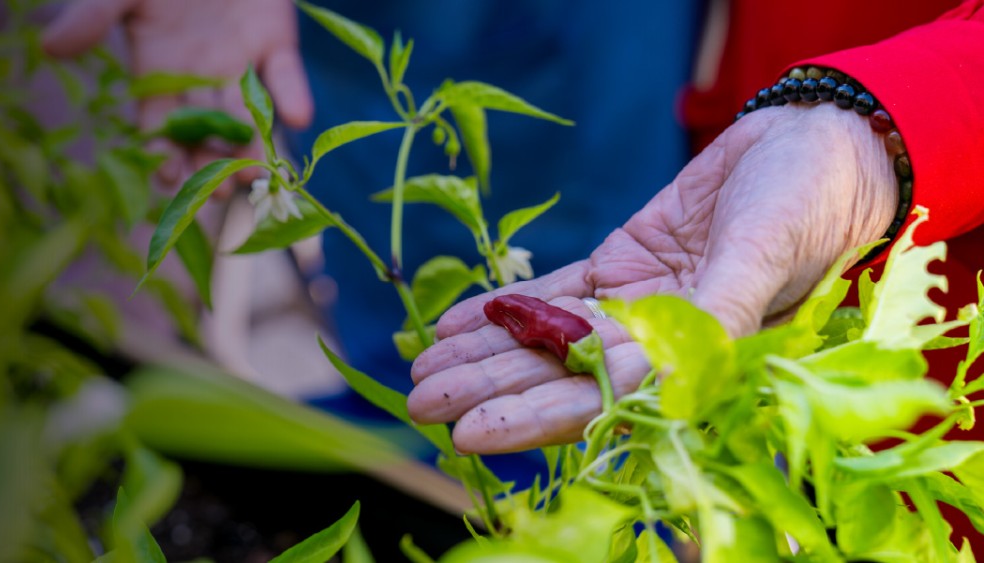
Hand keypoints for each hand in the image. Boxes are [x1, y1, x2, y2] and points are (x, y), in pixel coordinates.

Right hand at [41, 0, 311, 188]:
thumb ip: (90, 17)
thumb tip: (47, 47)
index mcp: (158, 73)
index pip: (158, 126)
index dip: (161, 153)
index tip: (166, 179)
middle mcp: (200, 79)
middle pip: (205, 132)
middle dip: (211, 164)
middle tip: (219, 194)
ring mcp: (240, 64)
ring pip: (246, 114)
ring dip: (251, 143)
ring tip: (254, 170)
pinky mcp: (276, 43)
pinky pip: (285, 75)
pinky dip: (293, 95)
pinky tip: (299, 117)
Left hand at [408, 103, 897, 453]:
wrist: (813, 148)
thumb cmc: (805, 202)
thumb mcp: (762, 252)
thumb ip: (717, 312)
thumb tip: (670, 376)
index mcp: (693, 357)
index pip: (599, 398)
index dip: (532, 417)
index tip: (469, 432)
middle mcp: (656, 341)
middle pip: (557, 374)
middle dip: (486, 389)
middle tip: (418, 403)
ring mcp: (633, 304)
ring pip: (545, 337)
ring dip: (482, 353)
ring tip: (421, 369)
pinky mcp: (620, 266)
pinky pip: (551, 294)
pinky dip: (503, 307)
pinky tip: (453, 323)